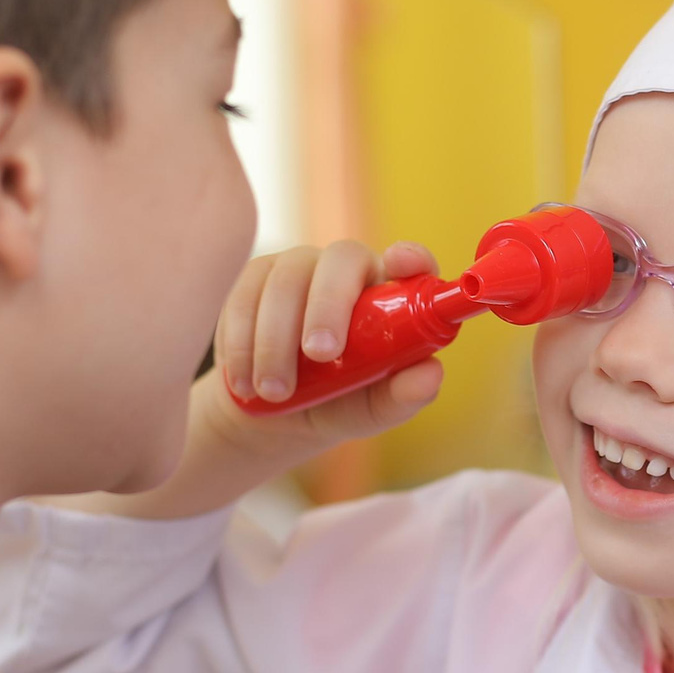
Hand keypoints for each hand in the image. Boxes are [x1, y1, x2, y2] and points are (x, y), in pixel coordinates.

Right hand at [207, 238, 445, 443]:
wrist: (272, 415)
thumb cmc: (337, 404)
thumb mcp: (371, 411)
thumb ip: (402, 396)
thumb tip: (431, 374)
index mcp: (391, 297)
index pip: (411, 263)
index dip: (410, 257)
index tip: (398, 264)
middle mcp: (347, 271)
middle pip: (342, 259)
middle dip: (328, 305)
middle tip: (319, 354)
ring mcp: (299, 269)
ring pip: (287, 280)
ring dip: (277, 339)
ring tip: (275, 391)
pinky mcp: (254, 279)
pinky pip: (243, 296)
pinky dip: (242, 342)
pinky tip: (245, 381)